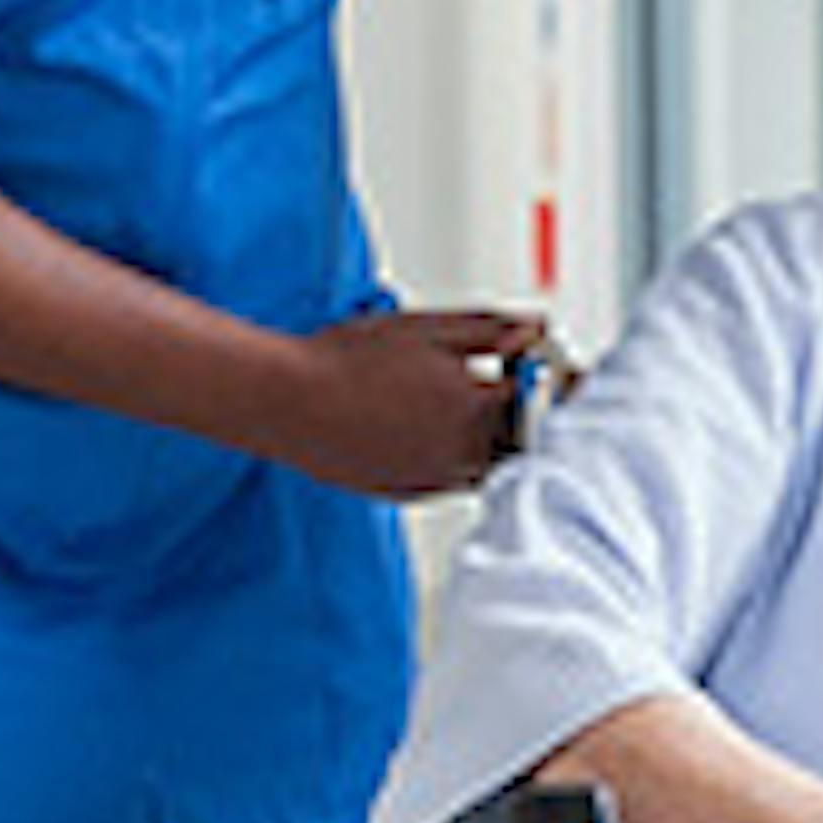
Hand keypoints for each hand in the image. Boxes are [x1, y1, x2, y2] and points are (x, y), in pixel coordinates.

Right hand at [264, 307, 549, 498]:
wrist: (286, 403)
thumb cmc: (347, 360)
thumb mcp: (428, 329)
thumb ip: (492, 331)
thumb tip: (537, 331)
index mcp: (476, 410)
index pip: (535, 395)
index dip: (530, 369)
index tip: (517, 355)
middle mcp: (463, 455)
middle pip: (518, 436)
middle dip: (511, 406)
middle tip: (486, 376)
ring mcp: (435, 480)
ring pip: (485, 464)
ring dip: (482, 436)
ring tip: (445, 401)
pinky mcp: (408, 493)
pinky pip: (448, 478)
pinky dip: (447, 455)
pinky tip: (417, 426)